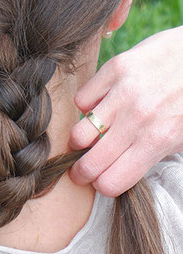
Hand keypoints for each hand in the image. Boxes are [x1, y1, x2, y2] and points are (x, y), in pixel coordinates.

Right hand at [69, 26, 182, 196]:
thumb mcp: (181, 136)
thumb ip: (151, 153)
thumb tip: (121, 169)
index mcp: (158, 140)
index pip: (112, 182)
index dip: (103, 185)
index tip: (101, 180)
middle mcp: (138, 118)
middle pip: (91, 164)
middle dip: (83, 172)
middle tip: (82, 170)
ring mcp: (123, 92)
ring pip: (79, 133)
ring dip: (81, 140)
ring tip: (89, 137)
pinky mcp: (114, 68)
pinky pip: (82, 99)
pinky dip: (87, 106)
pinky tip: (100, 105)